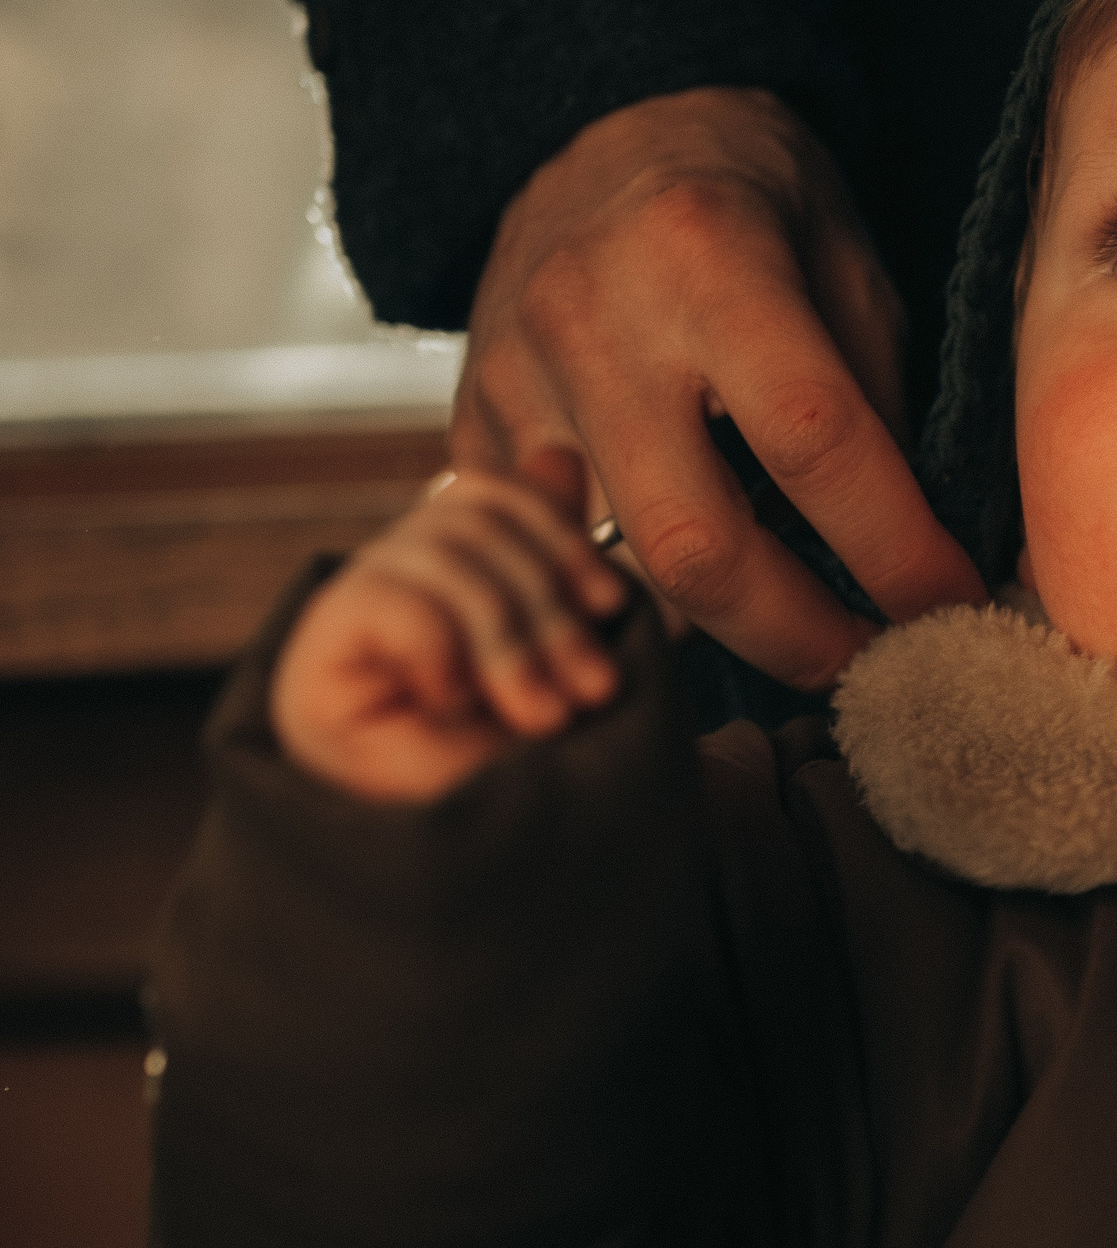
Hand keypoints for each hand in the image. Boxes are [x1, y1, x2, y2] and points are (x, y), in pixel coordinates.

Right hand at [272, 451, 629, 803]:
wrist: (445, 848)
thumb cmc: (505, 755)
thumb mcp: (555, 649)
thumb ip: (555, 561)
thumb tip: (557, 456)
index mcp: (452, 557)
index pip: (497, 494)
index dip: (559, 537)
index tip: (609, 606)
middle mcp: (398, 565)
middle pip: (476, 520)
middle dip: (549, 606)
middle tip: (592, 690)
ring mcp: (355, 597)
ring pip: (445, 555)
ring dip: (510, 642)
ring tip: (544, 717)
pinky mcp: (320, 643)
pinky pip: (392, 598)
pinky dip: (443, 650)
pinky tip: (455, 703)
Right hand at [451, 87, 986, 688]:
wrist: (600, 124)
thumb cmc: (753, 194)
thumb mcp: (847, 260)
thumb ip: (876, 397)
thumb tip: (915, 548)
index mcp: (709, 257)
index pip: (814, 443)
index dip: (895, 547)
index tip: (953, 603)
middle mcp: (594, 323)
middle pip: (694, 545)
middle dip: (797, 635)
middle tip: (869, 663)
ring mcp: (514, 381)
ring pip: (617, 568)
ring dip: (720, 626)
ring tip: (799, 631)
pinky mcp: (469, 424)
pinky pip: (558, 552)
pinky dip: (633, 589)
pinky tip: (700, 591)